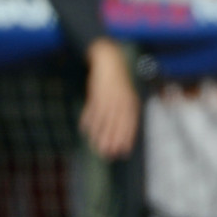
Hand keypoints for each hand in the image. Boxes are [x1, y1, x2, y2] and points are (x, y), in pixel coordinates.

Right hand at [81, 38, 139, 159]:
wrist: (110, 63)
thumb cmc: (118, 85)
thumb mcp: (126, 98)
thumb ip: (124, 114)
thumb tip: (122, 132)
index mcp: (131, 103)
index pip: (130, 124)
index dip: (126, 138)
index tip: (122, 151)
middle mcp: (122, 101)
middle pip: (117, 124)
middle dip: (112, 140)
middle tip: (107, 154)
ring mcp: (110, 97)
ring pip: (104, 119)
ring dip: (100, 133)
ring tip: (96, 146)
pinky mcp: (98, 92)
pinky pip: (93, 109)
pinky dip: (89, 119)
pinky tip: (85, 129)